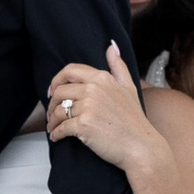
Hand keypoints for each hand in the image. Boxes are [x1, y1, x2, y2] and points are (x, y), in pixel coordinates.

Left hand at [44, 46, 153, 175]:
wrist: (141, 147)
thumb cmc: (134, 120)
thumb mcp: (129, 88)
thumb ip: (118, 66)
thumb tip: (111, 47)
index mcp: (102, 78)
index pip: (70, 71)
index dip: (56, 81)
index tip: (52, 91)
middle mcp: (94, 89)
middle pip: (59, 91)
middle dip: (51, 104)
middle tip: (51, 114)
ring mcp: (88, 106)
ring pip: (58, 110)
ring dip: (52, 121)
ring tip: (54, 127)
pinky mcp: (83, 125)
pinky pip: (61, 128)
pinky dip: (56, 134)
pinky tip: (57, 137)